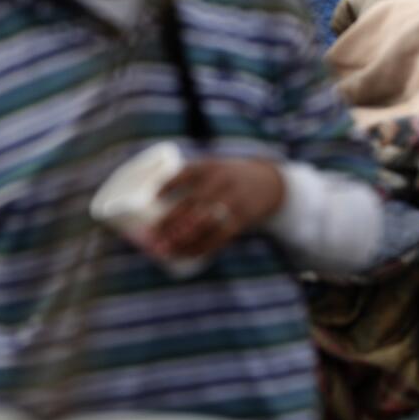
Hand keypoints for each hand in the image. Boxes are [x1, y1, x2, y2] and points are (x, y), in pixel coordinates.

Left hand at [149, 159, 285, 259]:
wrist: (270, 183)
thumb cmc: (229, 179)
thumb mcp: (214, 170)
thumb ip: (189, 184)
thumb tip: (151, 209)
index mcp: (211, 166)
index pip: (185, 173)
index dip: (167, 185)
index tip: (153, 199)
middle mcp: (222, 182)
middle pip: (191, 203)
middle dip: (168, 222)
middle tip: (148, 236)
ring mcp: (234, 201)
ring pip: (203, 224)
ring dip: (180, 239)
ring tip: (162, 249)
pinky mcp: (242, 218)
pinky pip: (218, 237)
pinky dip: (199, 247)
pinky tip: (184, 253)